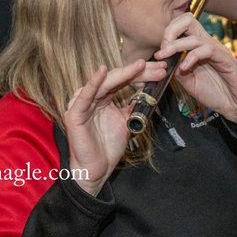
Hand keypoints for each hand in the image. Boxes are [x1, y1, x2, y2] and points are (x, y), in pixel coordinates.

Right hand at [64, 60, 164, 195]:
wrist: (95, 170)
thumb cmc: (106, 148)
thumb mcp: (126, 123)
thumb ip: (133, 108)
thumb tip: (147, 95)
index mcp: (103, 98)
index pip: (124, 80)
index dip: (142, 74)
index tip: (161, 70)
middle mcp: (92, 97)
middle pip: (117, 78)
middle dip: (139, 72)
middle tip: (159, 67)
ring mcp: (82, 103)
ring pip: (105, 83)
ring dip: (124, 73)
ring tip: (141, 66)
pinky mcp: (75, 113)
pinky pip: (85, 95)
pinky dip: (94, 82)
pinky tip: (103, 71)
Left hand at [155, 15, 236, 134]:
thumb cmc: (215, 93)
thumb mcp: (188, 81)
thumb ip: (176, 69)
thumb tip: (163, 60)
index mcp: (197, 47)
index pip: (182, 26)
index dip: (168, 34)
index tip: (159, 53)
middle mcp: (207, 44)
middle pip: (188, 20)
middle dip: (170, 31)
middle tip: (162, 50)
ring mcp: (217, 50)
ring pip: (194, 36)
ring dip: (175, 46)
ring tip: (165, 58)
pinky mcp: (225, 59)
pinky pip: (207, 49)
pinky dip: (191, 57)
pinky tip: (183, 68)